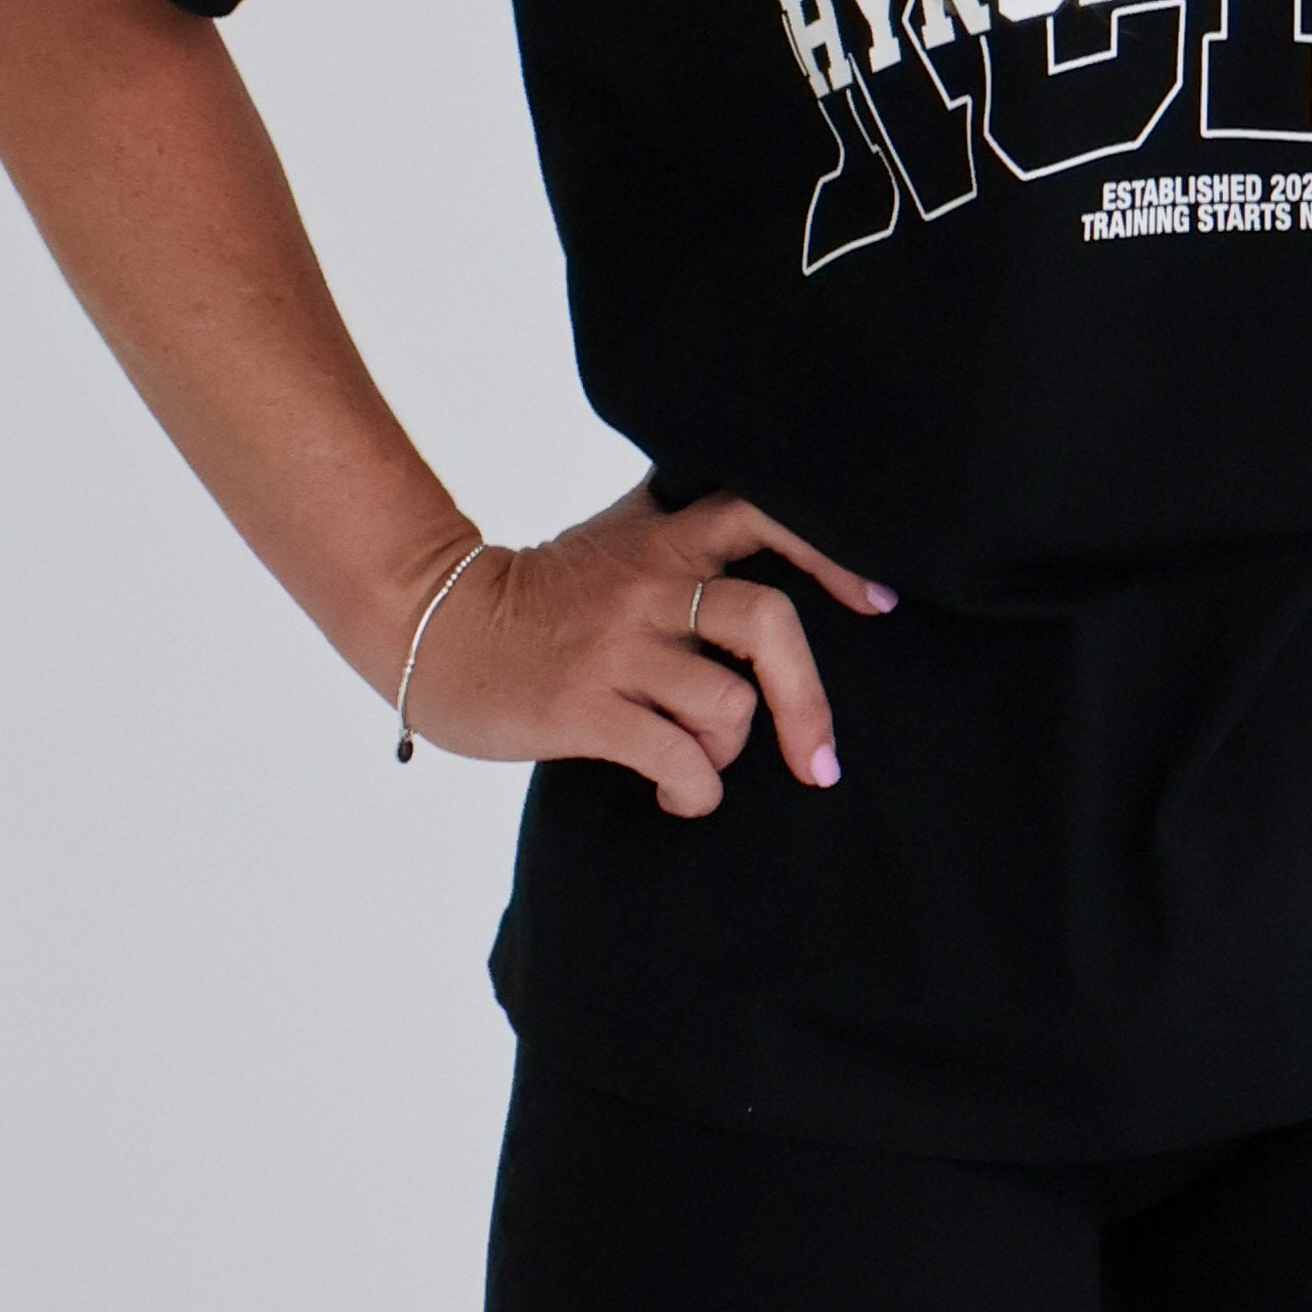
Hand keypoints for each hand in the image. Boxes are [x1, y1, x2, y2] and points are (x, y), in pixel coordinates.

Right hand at [392, 487, 895, 812]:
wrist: (433, 625)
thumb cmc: (534, 598)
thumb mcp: (611, 541)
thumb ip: (680, 534)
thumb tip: (765, 553)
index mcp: (662, 536)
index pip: (764, 515)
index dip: (833, 555)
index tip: (878, 603)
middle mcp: (648, 582)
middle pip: (769, 624)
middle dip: (809, 703)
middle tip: (821, 761)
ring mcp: (618, 645)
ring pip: (728, 705)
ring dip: (727, 754)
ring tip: (700, 768)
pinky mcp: (587, 706)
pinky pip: (680, 760)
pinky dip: (695, 793)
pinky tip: (679, 797)